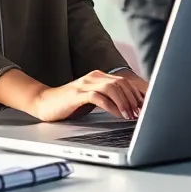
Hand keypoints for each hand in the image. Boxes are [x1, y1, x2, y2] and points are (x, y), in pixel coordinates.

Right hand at [31, 69, 145, 121]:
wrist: (44, 102)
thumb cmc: (69, 103)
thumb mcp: (92, 99)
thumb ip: (108, 99)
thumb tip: (129, 107)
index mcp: (99, 76)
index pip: (124, 81)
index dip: (137, 93)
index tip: (145, 106)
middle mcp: (94, 77)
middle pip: (121, 83)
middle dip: (133, 98)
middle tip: (140, 113)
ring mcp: (85, 84)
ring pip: (112, 88)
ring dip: (125, 102)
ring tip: (130, 115)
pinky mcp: (77, 94)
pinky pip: (99, 97)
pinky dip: (111, 106)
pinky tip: (117, 115)